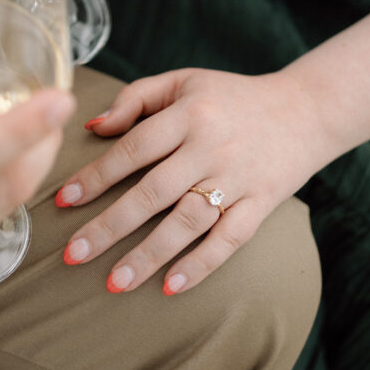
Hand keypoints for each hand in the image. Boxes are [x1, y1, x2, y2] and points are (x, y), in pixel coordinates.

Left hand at [54, 68, 326, 294]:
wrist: (305, 110)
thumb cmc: (231, 97)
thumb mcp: (183, 81)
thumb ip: (136, 98)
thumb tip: (94, 127)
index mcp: (189, 114)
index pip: (134, 148)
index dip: (97, 175)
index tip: (64, 201)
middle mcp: (212, 147)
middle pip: (153, 192)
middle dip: (110, 226)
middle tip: (73, 255)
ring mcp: (238, 179)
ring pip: (188, 223)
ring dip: (149, 255)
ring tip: (114, 283)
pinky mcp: (261, 204)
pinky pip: (229, 240)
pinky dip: (201, 265)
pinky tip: (170, 287)